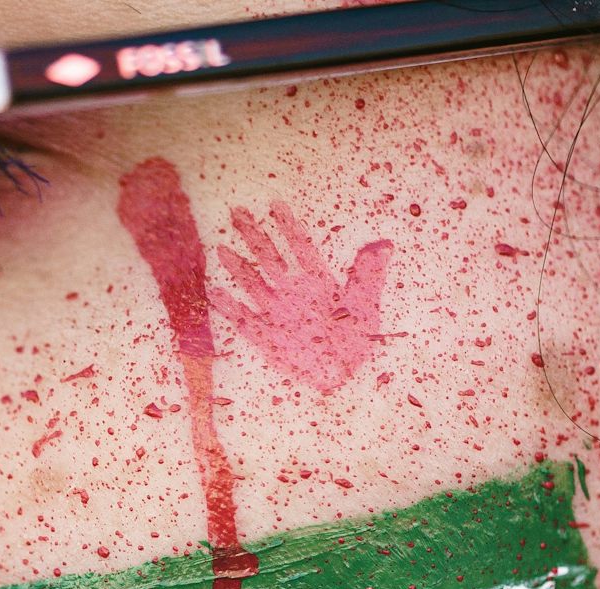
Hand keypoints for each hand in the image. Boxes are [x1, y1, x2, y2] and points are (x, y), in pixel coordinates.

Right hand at [211, 203, 393, 394]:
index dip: (288, 227)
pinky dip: (230, 306)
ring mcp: (278, 313)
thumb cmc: (356, 337)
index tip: (276, 204)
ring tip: (222, 250)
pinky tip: (215, 293)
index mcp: (316, 281)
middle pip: (270, 258)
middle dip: (255, 236)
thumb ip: (369, 275)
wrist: (342, 373)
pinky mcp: (267, 336)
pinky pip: (244, 318)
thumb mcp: (365, 304)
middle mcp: (293, 293)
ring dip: (239, 268)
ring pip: (254, 284)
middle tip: (238, 212)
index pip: (299, 248)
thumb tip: (384, 246)